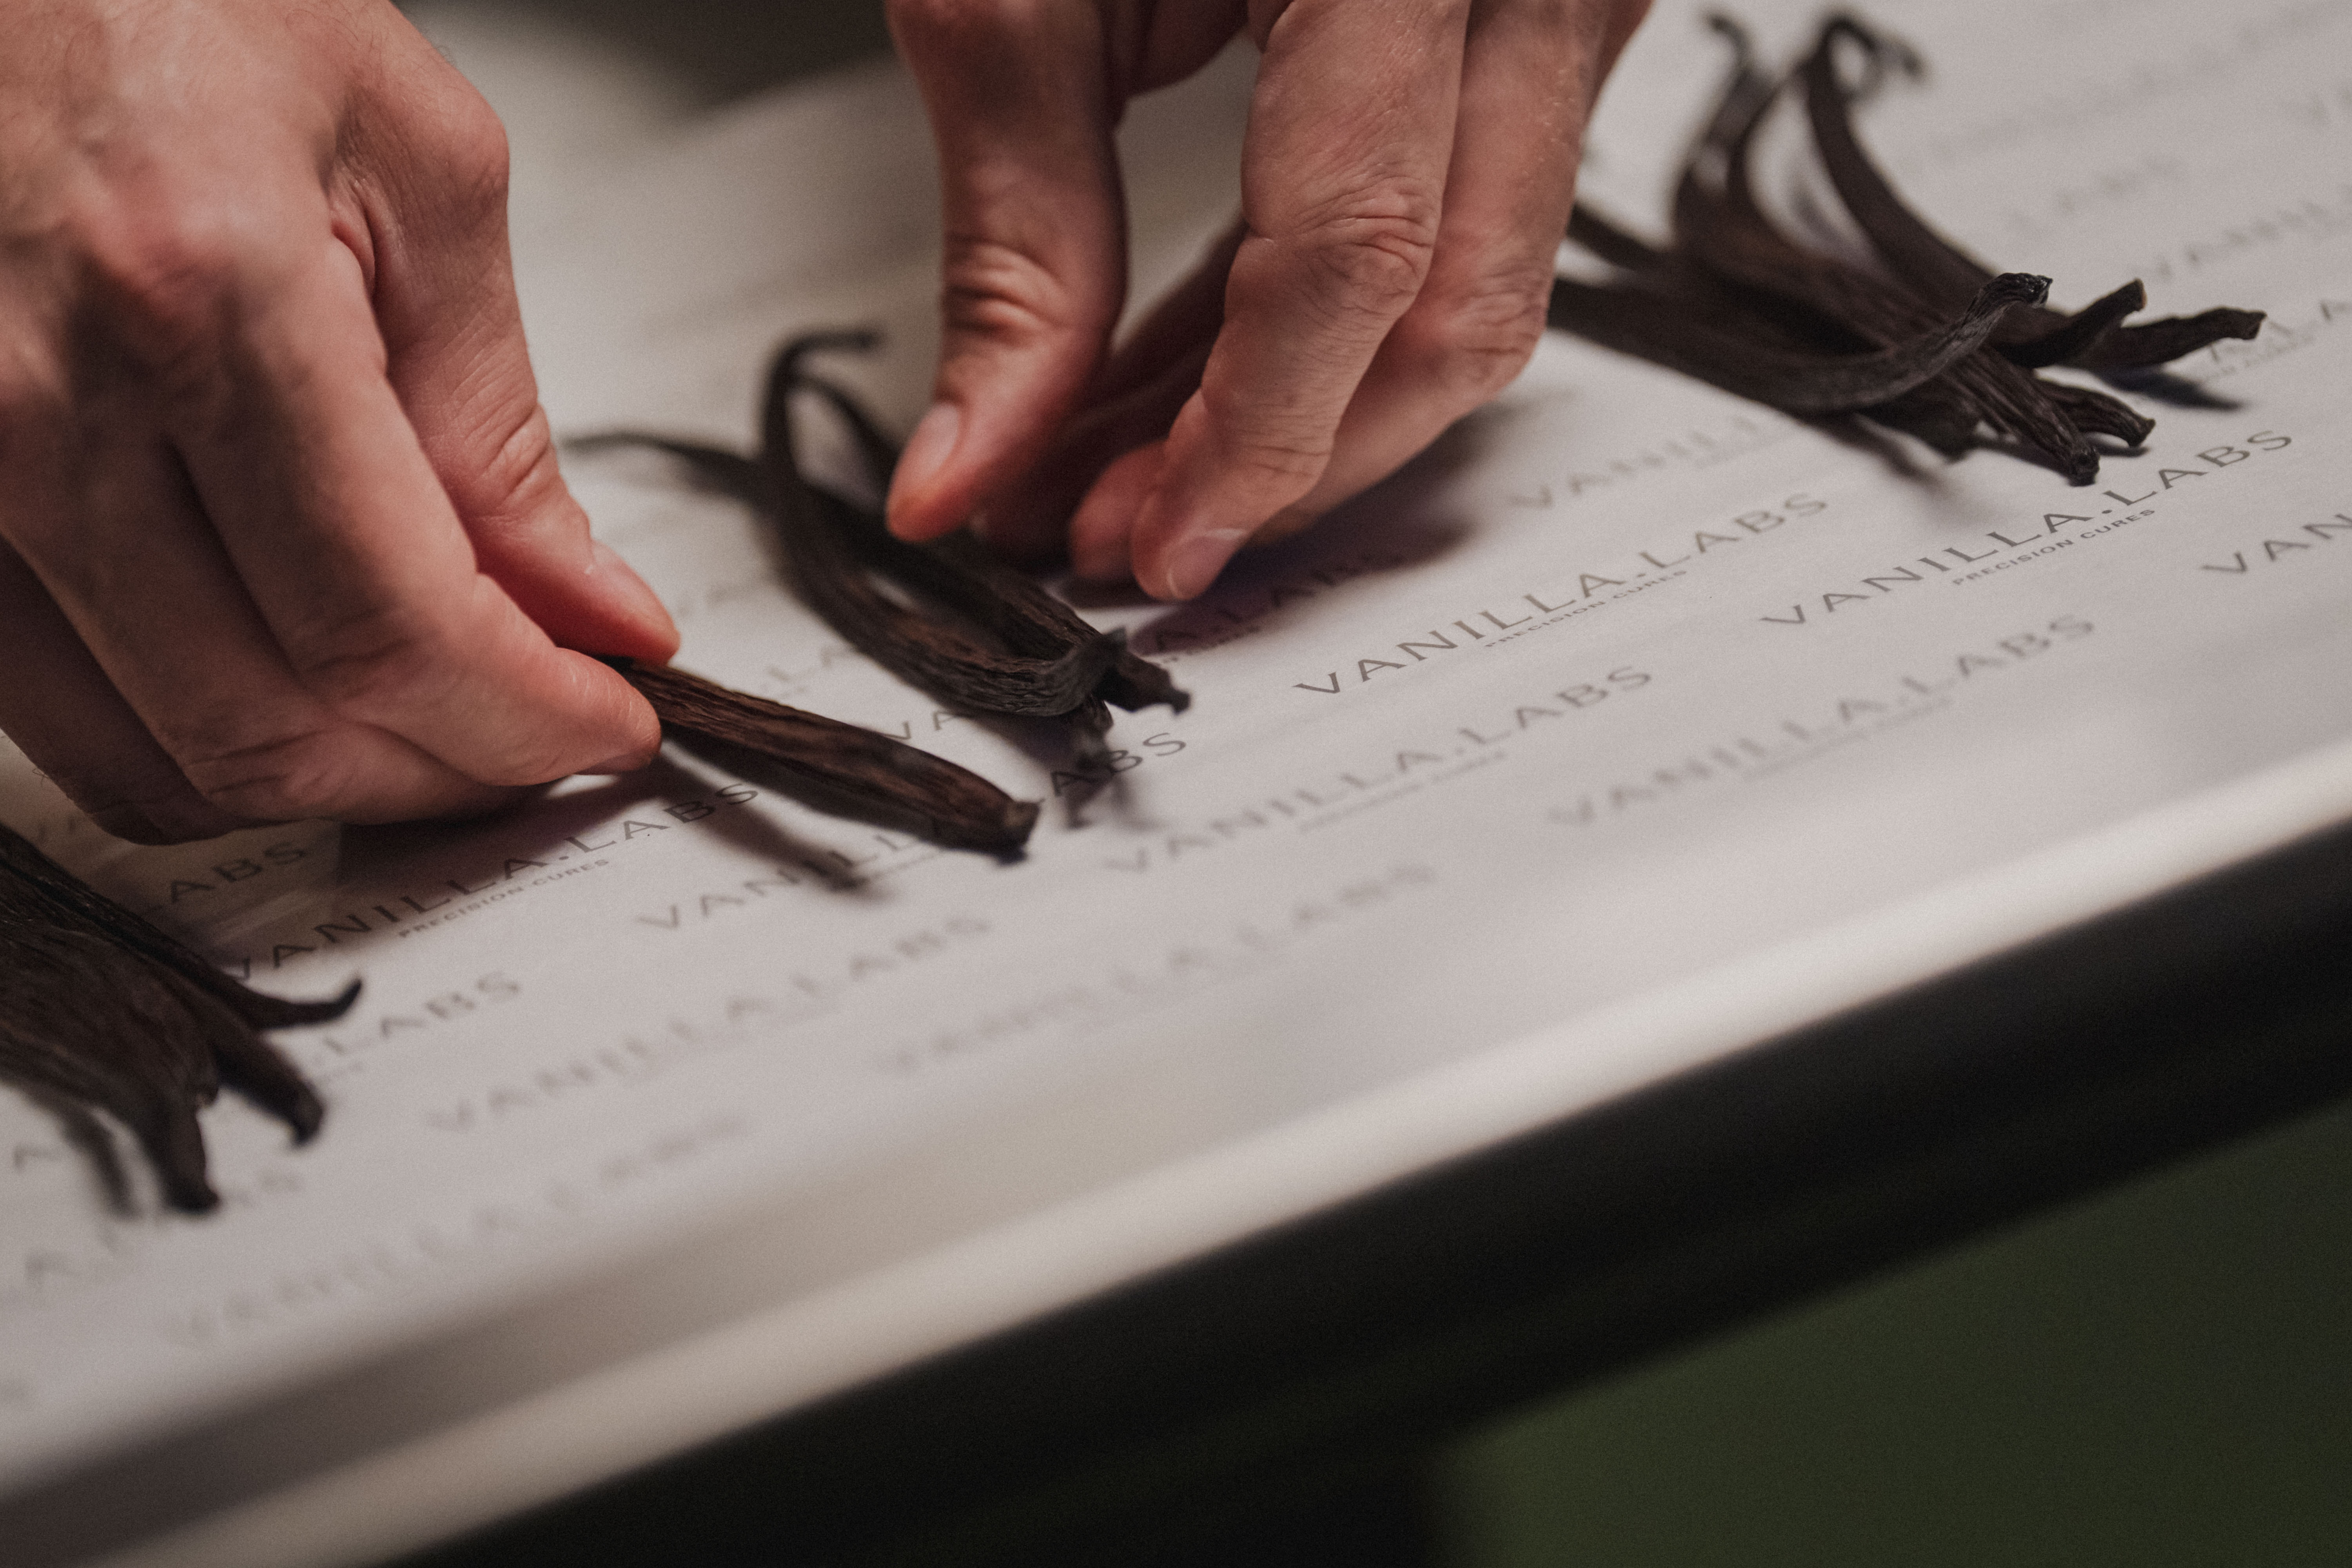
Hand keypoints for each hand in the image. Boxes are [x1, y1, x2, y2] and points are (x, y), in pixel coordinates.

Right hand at [0, 0, 678, 844]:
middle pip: (271, 728)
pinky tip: (294, 683)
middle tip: (543, 730)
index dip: (525, 717)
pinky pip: (51, 717)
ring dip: (325, 777)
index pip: (392, 627)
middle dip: (444, 768)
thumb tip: (585, 605)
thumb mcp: (415, 166)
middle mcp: (34, 408)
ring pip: (151, 760)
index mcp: (197, 296)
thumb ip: (498, 420)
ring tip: (435, 719)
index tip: (609, 720)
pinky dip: (196, 735)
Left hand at [882, 0, 1650, 598]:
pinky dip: (1309, 329)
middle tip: (1114, 535)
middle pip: (1453, 310)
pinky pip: (1445, 224)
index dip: (1249, 441)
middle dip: (1281, 462)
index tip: (1135, 548)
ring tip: (1120, 474)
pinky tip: (1186, 388)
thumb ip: (1010, 241)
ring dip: (1291, 418)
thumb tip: (966, 474)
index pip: (1357, 255)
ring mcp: (1556, 0)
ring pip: (1468, 291)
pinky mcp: (1527, 33)